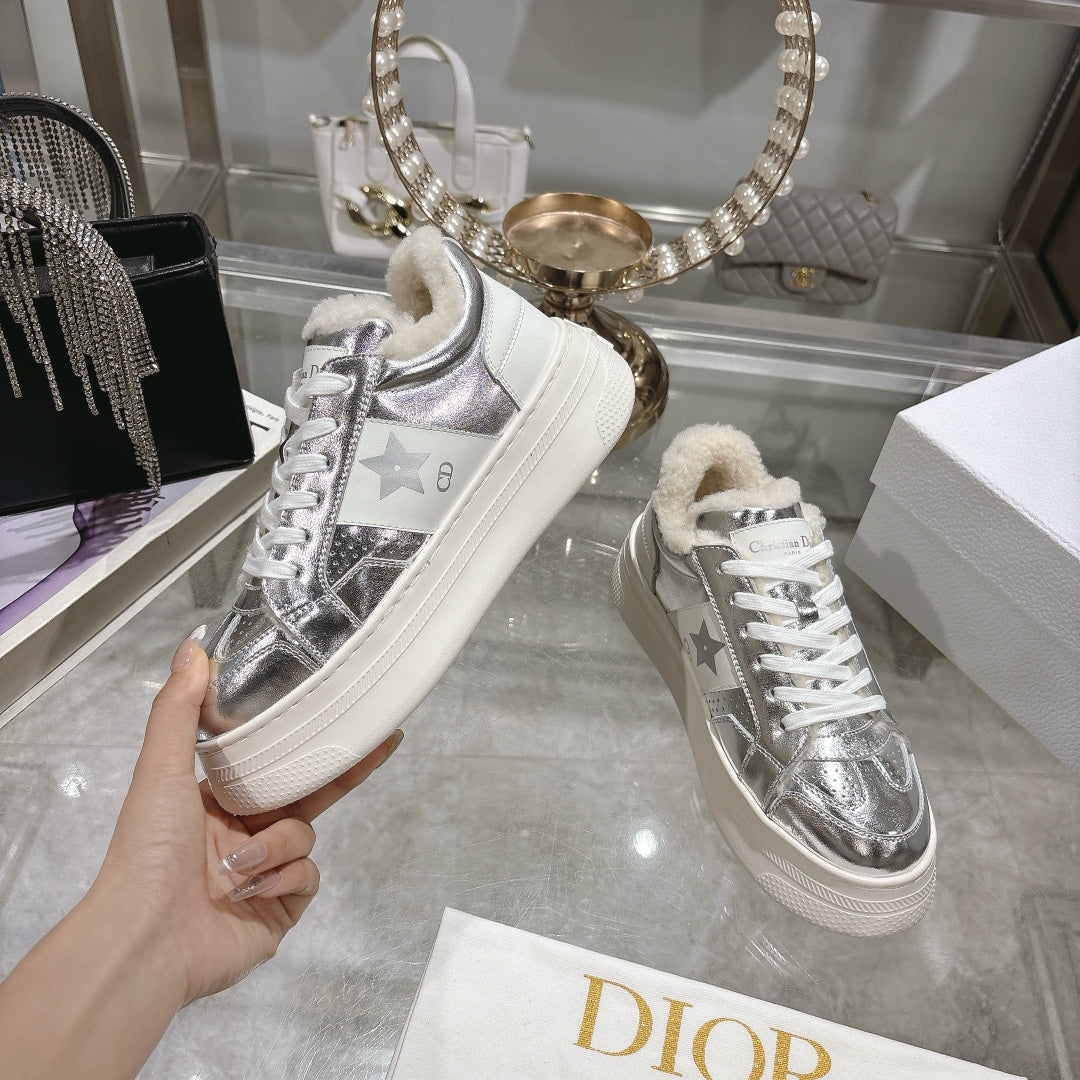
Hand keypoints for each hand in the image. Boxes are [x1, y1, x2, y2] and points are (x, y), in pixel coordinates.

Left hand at [92, 627, 402, 1004]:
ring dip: (277, 845)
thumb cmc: (151, 848)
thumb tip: (192, 644)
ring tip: (240, 865)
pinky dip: (283, 880)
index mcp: (217, 802)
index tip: (339, 710)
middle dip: (342, 770)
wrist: (146, 938)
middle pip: (307, 793)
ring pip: (305, 836)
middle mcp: (243, 834)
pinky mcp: (280, 910)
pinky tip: (252, 890)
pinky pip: (307, 877)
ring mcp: (265, 874)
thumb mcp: (162, 769)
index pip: (272, 761)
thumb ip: (178, 708)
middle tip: (383, 742)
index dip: (306, 738)